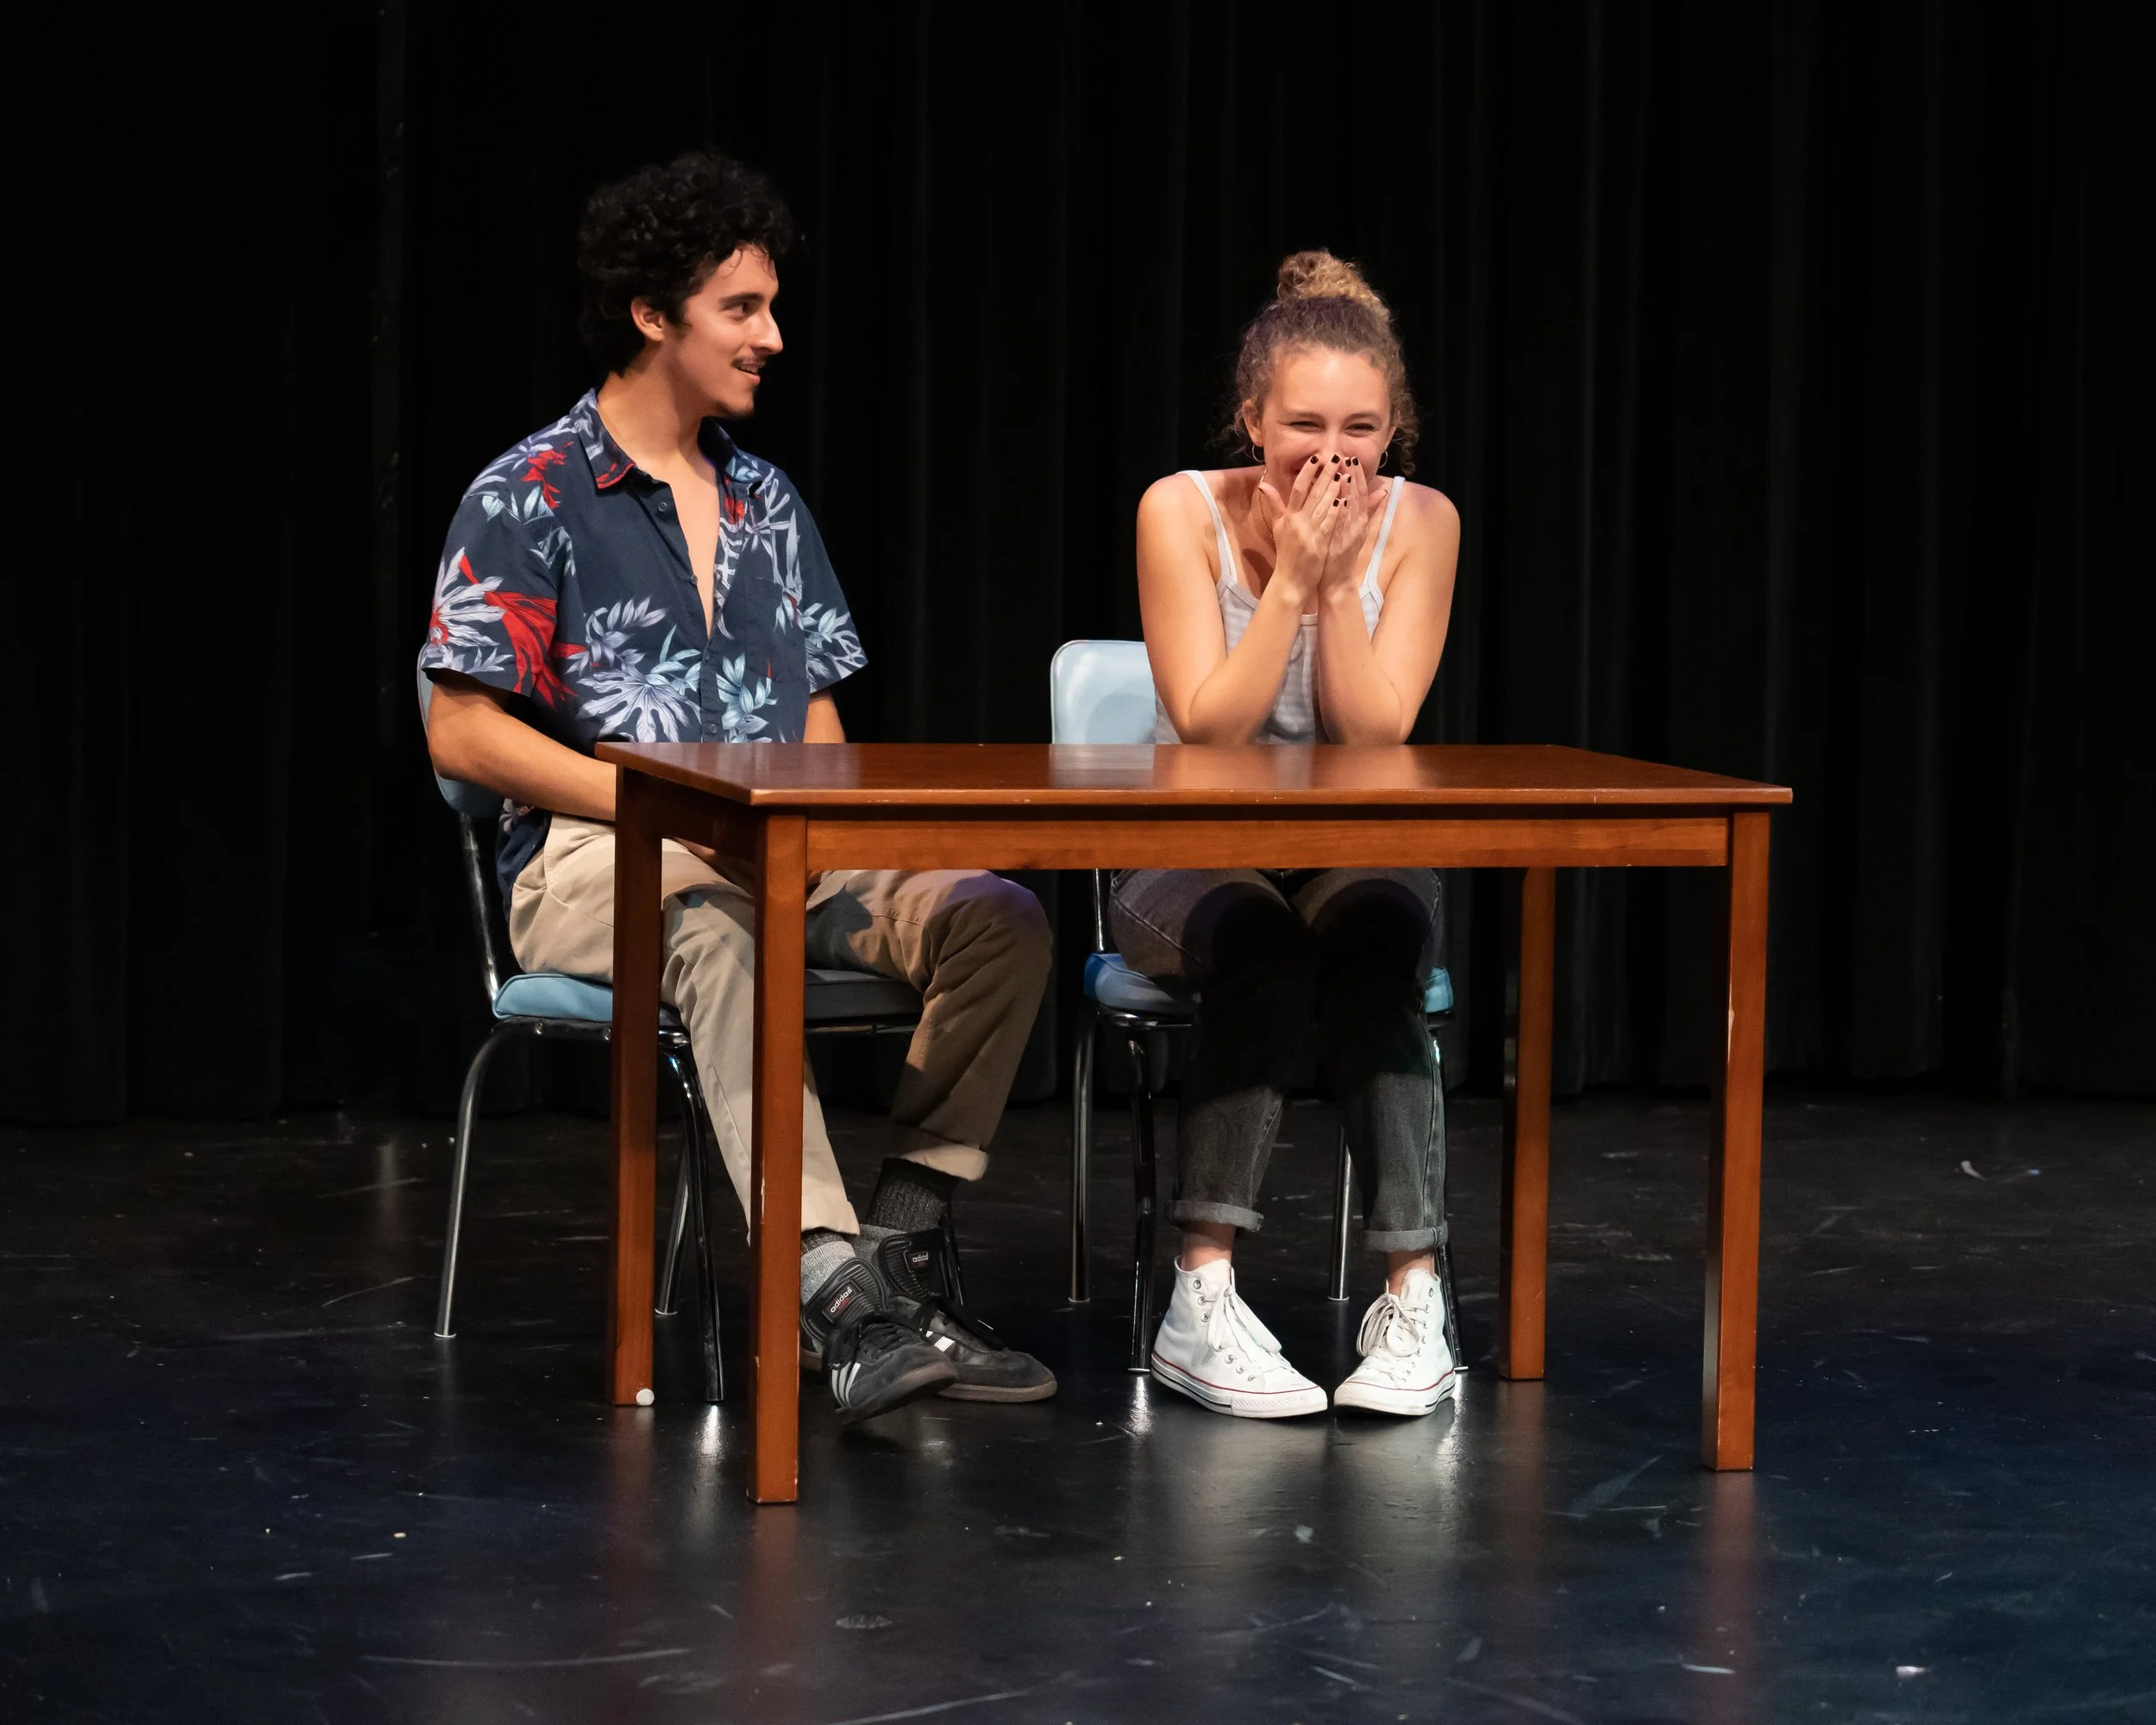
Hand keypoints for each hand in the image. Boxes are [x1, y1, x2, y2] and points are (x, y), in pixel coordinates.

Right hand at [1251, 452, 1346, 609]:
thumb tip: (1264, 484)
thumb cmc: (1286, 554)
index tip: (1316, 457)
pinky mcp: (1318, 543)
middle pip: (1312, 492)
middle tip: (1336, 457)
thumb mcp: (1278, 527)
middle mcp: (1297, 522)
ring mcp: (1308, 533)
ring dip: (1334, 487)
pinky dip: (1336, 510)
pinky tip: (1344, 498)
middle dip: (1325, 474)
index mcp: (1288, 517)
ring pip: (1322, 505)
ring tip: (1344, 472)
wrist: (1290, 581)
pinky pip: (1328, 523)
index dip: (1307, 472)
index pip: (1297, 488)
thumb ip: (1274, 505)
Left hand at [1317, 458, 1387, 602]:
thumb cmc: (1341, 554)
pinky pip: (1343, 525)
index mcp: (1359, 520)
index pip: (1360, 493)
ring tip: (1346, 472)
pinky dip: (1343, 511)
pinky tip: (1340, 498)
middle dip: (1354, 477)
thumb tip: (1382, 491)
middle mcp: (1358, 524)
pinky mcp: (1343, 543)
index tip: (1352, 459)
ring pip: (1352, 508)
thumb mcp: (1356, 530)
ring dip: (1350, 491)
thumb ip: (1366, 510)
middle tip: (1349, 458)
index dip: (1357, 476)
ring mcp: (1351, 533)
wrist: (1337, 579)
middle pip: (1358, 496)